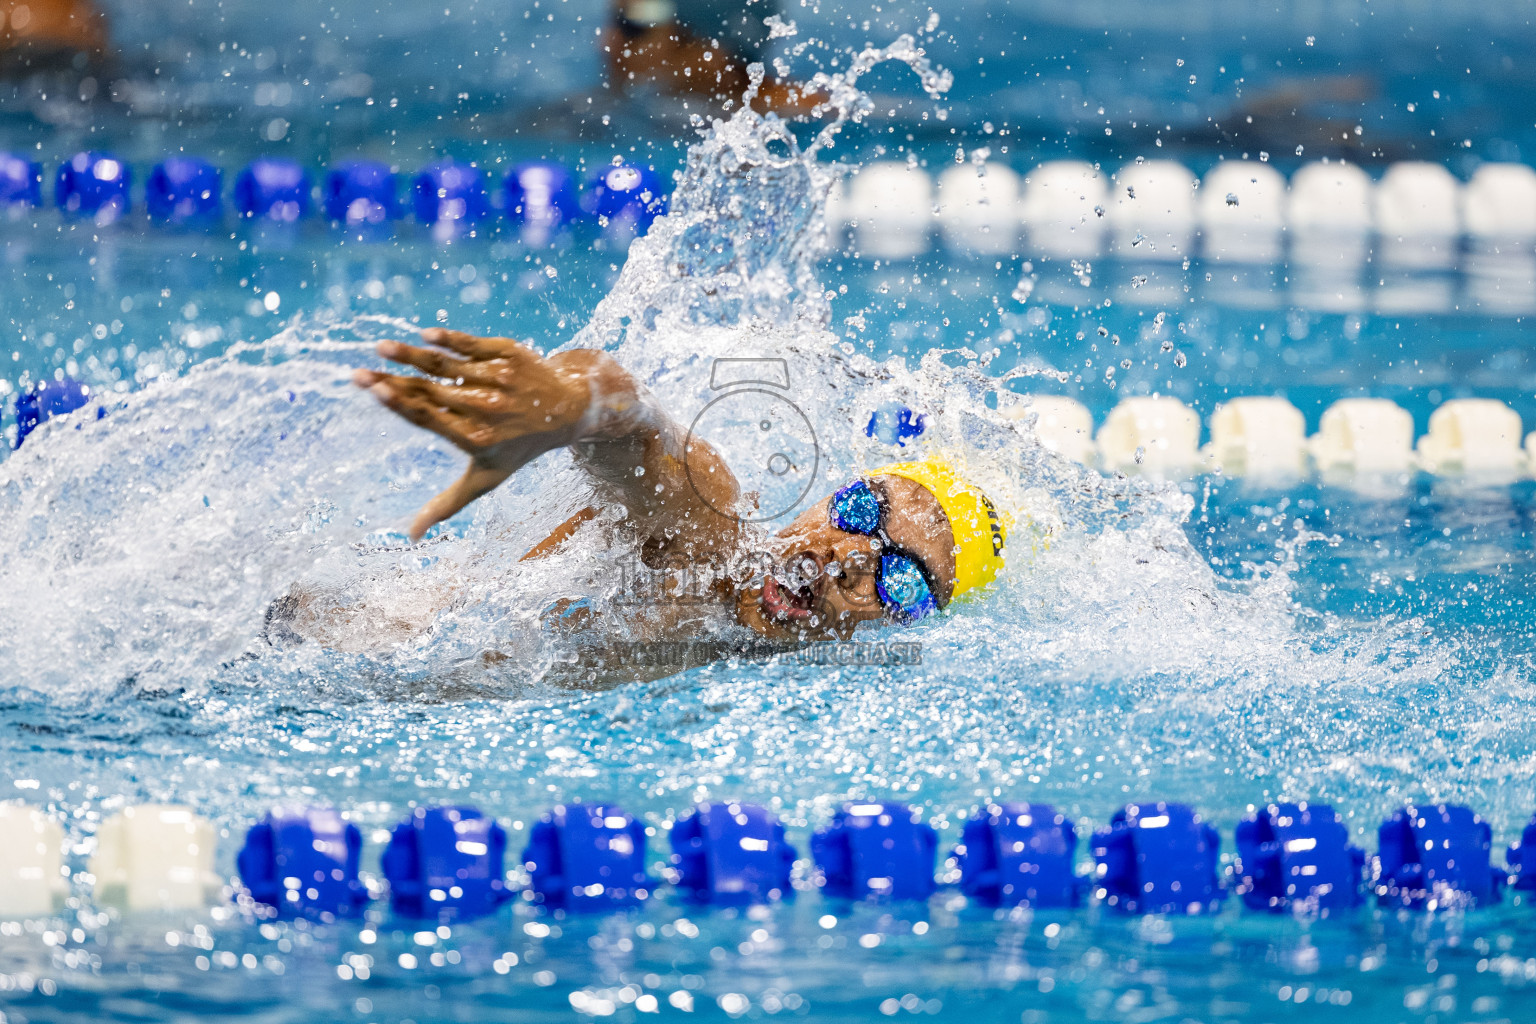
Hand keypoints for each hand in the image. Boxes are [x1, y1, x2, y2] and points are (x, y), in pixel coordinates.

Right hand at [354, 328, 591, 541]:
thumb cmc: (519, 446)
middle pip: (430, 390)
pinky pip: (471, 343)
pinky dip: (448, 338)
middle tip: (358, 374)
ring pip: (446, 364)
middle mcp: (488, 408)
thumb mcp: (488, 478)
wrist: (569, 408)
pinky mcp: (508, 353)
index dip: (400, 403)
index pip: (430, 418)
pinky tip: (424, 335)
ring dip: (410, 354)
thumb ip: (448, 504)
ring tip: (381, 348)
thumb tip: (413, 537)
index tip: (374, 390)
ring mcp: (499, 378)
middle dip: (391, 380)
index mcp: (477, 438)